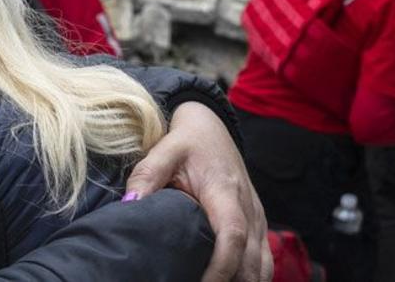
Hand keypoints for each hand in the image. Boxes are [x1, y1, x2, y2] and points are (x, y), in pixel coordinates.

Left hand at [126, 102, 272, 281]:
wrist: (212, 128)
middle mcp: (250, 210)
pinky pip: (264, 263)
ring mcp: (258, 220)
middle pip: (252, 262)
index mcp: (226, 192)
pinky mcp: (259, 226)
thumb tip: (129, 205)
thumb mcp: (164, 150)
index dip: (220, 266)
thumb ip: (146, 175)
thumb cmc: (188, 141)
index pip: (233, 236)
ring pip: (263, 268)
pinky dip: (249, 278)